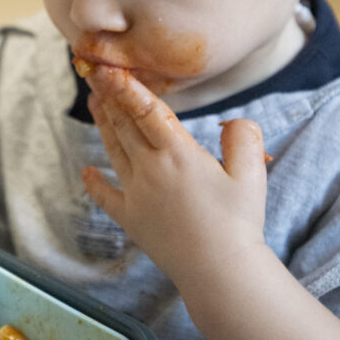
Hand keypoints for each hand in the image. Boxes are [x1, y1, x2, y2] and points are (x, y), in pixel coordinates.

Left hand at [82, 65, 269, 292]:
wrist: (219, 272)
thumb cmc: (239, 222)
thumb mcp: (253, 172)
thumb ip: (243, 137)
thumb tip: (232, 121)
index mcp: (177, 153)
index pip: (146, 109)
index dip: (127, 86)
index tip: (110, 67)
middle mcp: (150, 169)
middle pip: (124, 124)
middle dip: (109, 95)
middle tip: (94, 72)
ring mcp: (137, 195)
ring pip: (114, 150)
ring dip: (102, 124)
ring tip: (93, 101)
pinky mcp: (132, 220)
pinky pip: (107, 197)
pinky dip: (95, 184)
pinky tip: (86, 172)